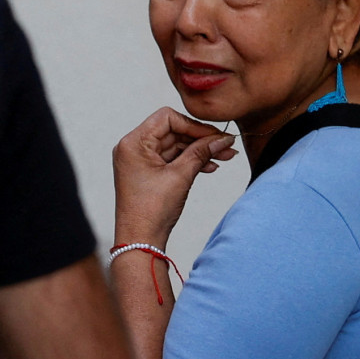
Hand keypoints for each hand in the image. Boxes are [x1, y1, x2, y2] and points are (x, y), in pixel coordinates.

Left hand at [113, 107, 236, 243]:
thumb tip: (222, 139)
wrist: (141, 240)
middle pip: (173, 131)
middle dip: (201, 139)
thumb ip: (201, 152)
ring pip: (176, 145)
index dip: (194, 126)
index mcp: (133, 143)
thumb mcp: (180, 176)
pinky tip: (210, 166)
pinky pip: (172, 159)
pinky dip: (191, 161)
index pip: (167, 118)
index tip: (215, 136)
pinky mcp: (148, 172)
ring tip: (224, 157)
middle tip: (226, 146)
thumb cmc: (150, 212)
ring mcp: (140, 160)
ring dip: (199, 151)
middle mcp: (133, 148)